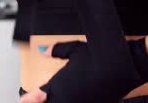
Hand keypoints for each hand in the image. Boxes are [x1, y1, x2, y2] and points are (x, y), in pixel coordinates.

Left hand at [23, 38, 147, 102]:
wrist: (121, 66)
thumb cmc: (97, 56)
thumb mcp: (74, 50)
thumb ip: (57, 51)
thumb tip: (44, 51)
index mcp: (57, 86)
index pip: (37, 98)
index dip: (31, 98)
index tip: (25, 98)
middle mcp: (66, 100)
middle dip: (43, 102)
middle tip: (41, 97)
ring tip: (57, 98)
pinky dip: (72, 102)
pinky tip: (74, 99)